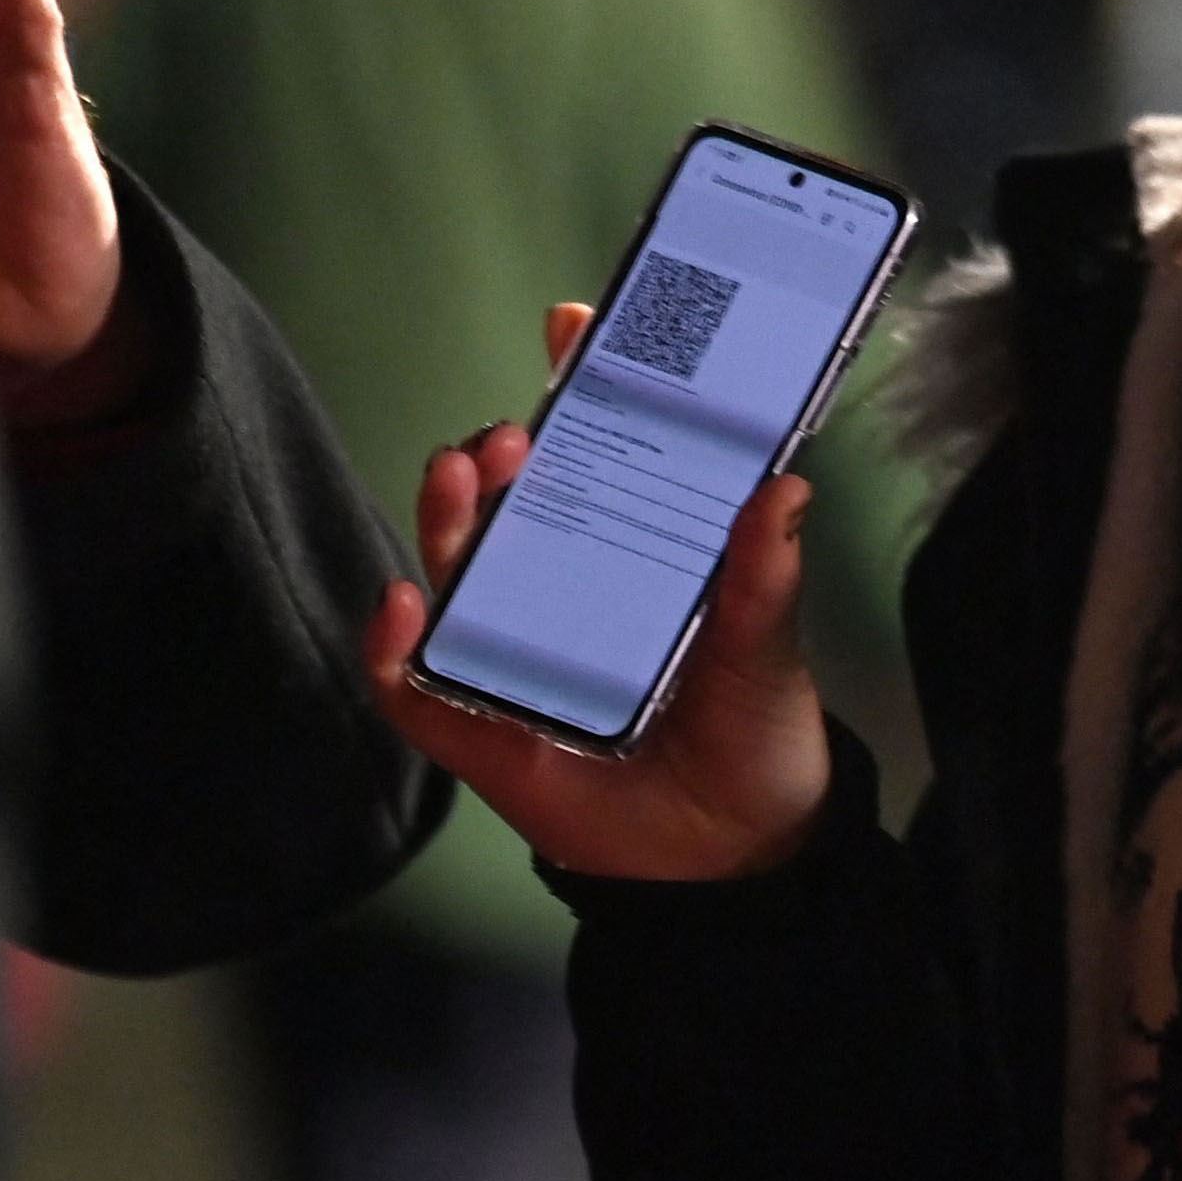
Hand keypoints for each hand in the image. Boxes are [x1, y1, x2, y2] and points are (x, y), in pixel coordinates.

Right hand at [364, 301, 838, 878]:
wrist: (731, 858)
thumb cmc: (750, 731)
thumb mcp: (767, 651)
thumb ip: (767, 577)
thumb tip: (785, 488)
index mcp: (630, 546)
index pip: (593, 447)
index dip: (575, 382)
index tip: (574, 322)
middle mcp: (559, 584)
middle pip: (507, 497)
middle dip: (500, 451)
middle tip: (516, 435)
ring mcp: (509, 650)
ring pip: (454, 568)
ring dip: (447, 517)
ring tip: (464, 479)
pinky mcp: (476, 726)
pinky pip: (413, 683)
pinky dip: (396, 645)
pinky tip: (409, 608)